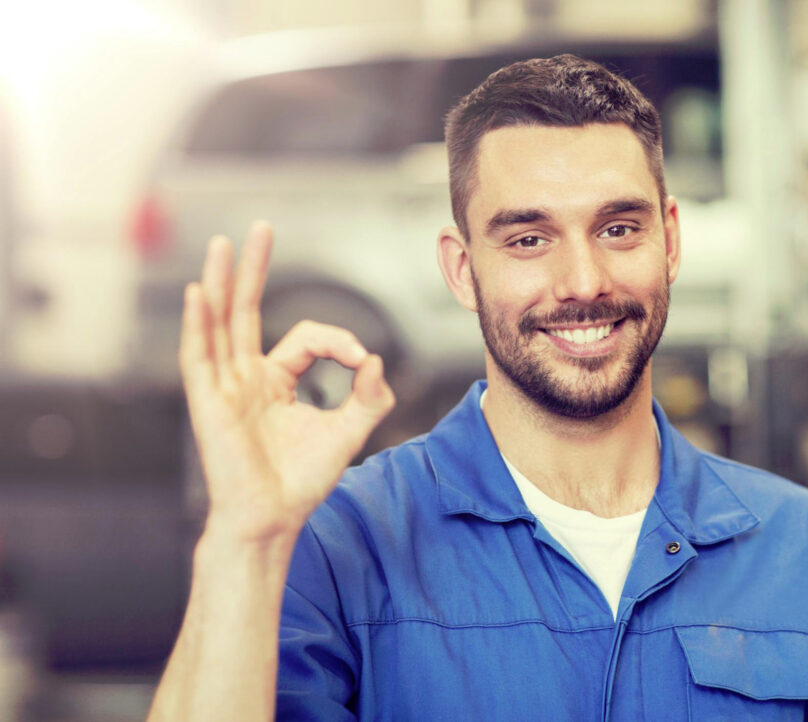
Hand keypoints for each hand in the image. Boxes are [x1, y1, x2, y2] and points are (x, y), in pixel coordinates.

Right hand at [179, 221, 394, 542]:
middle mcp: (246, 377)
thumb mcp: (348, 433)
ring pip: (220, 324)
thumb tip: (377, 359)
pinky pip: (199, 358)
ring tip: (223, 244)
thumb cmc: (302, 482)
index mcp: (277, 381)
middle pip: (246, 311)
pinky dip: (198, 325)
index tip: (362, 362)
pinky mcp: (208, 403)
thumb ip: (369, 397)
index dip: (338, 342)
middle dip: (253, 269)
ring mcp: (224, 387)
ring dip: (221, 282)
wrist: (273, 520)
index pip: (305, 338)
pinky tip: (199, 293)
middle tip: (261, 228)